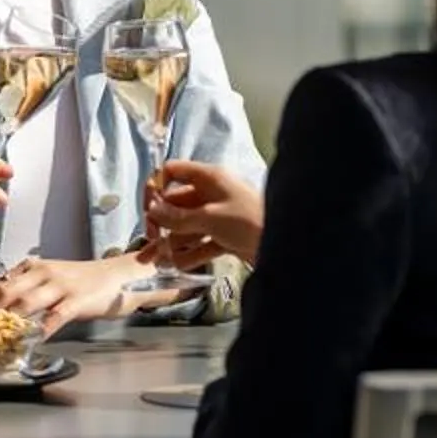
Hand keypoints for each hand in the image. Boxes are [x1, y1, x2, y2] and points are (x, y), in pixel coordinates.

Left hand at [0, 255, 134, 333]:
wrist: (112, 274)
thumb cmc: (77, 279)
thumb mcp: (46, 276)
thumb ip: (24, 286)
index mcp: (31, 267)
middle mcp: (41, 273)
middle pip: (6, 291)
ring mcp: (59, 286)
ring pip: (26, 302)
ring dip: (8, 321)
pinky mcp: (76, 300)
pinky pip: (55, 316)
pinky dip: (41, 329)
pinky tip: (32, 340)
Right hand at [146, 159, 265, 268]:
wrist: (287, 245)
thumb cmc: (251, 221)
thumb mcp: (210, 217)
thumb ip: (179, 216)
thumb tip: (153, 211)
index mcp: (209, 178)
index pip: (174, 172)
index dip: (157, 188)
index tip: (149, 209)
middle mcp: (212, 194)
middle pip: (177, 204)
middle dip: (160, 224)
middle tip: (149, 241)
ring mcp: (220, 216)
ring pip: (187, 227)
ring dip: (170, 243)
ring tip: (154, 261)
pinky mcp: (227, 236)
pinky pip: (201, 242)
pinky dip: (189, 253)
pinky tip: (175, 265)